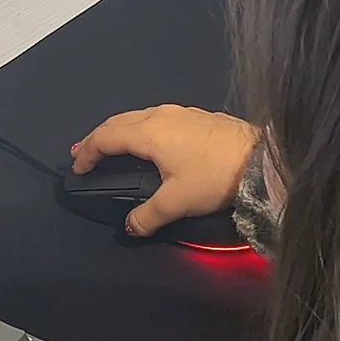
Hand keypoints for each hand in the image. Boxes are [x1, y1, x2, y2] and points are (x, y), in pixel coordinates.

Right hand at [68, 106, 261, 237]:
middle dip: (98, 138)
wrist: (261, 159)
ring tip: (112, 146)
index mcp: (149, 132)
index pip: (106, 138)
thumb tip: (131, 227)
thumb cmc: (213, 177)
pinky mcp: (198, 117)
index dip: (88, 152)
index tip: (78, 168)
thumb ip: (149, 215)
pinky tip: (149, 142)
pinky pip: (158, 118)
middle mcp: (160, 116)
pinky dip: (141, 129)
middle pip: (119, 122)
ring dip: (120, 131)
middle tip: (85, 153)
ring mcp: (181, 113)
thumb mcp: (178, 202)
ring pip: (139, 117)